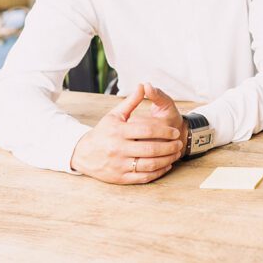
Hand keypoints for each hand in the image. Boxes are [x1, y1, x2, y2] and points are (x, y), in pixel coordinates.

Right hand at [69, 86, 184, 184]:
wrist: (83, 154)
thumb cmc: (103, 132)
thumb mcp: (114, 115)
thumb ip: (131, 102)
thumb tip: (143, 85)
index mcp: (118, 131)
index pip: (147, 130)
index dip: (164, 131)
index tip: (175, 131)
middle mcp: (118, 148)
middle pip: (150, 149)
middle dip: (169, 146)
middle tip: (179, 143)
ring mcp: (119, 164)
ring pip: (149, 164)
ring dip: (166, 160)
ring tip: (176, 154)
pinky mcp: (120, 177)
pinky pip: (143, 177)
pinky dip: (157, 172)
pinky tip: (166, 166)